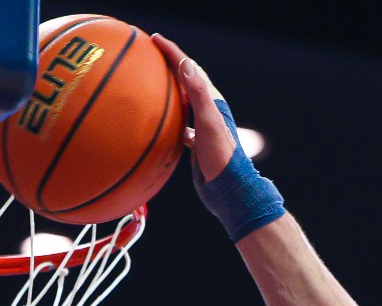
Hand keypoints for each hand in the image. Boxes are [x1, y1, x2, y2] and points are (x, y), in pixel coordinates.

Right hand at [150, 34, 235, 181]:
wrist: (230, 191)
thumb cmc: (222, 158)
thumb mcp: (209, 123)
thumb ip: (199, 94)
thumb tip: (186, 64)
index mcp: (212, 101)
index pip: (190, 69)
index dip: (173, 52)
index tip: (155, 39)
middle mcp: (208, 111)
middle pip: (187, 81)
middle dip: (170, 64)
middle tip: (151, 51)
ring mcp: (203, 127)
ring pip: (183, 102)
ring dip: (170, 89)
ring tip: (152, 80)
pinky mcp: (199, 143)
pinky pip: (181, 124)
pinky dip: (169, 118)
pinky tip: (159, 121)